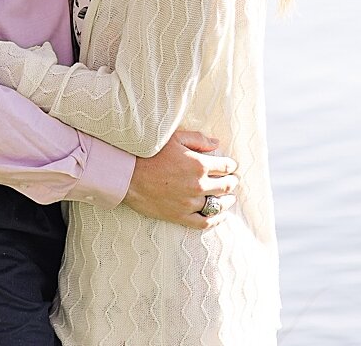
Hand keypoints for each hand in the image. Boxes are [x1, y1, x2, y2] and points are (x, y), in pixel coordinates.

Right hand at [122, 130, 239, 229]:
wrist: (128, 175)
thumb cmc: (150, 153)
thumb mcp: (175, 138)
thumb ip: (199, 140)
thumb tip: (217, 144)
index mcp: (199, 164)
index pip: (225, 166)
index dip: (230, 166)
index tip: (231, 166)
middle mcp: (198, 185)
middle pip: (225, 186)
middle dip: (231, 182)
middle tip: (233, 180)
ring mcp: (190, 202)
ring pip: (217, 205)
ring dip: (227, 201)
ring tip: (230, 198)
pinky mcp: (180, 216)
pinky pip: (204, 222)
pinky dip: (216, 220)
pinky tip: (221, 216)